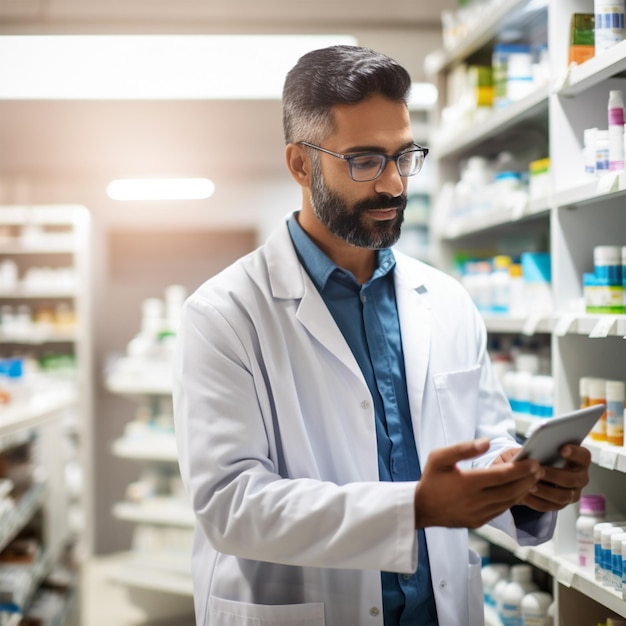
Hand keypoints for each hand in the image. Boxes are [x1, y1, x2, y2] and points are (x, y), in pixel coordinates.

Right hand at [413, 439, 544, 528]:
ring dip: (523, 490)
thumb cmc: (431, 479)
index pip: (502, 475)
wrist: (420, 508)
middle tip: (540, 469)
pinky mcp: (479, 521)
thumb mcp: (440, 457)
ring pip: (509, 502)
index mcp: (467, 482)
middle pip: (510, 489)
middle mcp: (475, 500)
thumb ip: (464, 448)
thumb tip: (487, 442)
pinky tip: (517, 491)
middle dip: (528, 479)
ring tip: (533, 479)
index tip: (534, 462)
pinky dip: (512, 500)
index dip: (521, 469)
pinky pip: (501, 510)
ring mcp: (478, 513)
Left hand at [510, 443, 590, 511]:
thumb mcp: (537, 448)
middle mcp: (580, 478)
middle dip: (554, 475)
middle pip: (572, 479)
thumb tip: (530, 450)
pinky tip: (524, 494)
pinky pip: (549, 505)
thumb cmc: (539, 456)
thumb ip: (539, 447)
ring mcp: (572, 493)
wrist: (532, 472)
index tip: (562, 449)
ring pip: (562, 496)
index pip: (583, 456)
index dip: (575, 453)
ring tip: (529, 485)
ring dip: (545, 491)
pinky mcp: (559, 504)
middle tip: (539, 470)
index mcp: (578, 461)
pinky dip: (535, 501)